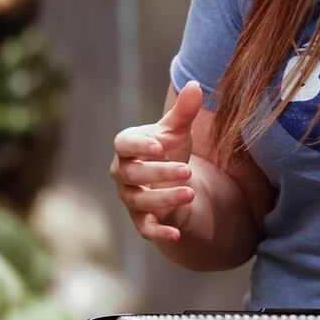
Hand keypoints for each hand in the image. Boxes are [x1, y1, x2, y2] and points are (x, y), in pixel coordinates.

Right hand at [109, 81, 202, 243]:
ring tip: (191, 192)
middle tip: (187, 171)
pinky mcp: (142, 218)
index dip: (139, 145)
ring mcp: (130, 197)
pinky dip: (158, 232)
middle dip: (159, 173)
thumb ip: (185, 111)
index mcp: (128, 146)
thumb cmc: (169, 148)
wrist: (170, 178)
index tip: (159, 146)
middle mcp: (123, 173)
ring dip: (164, 199)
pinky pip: (145, 228)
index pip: (123, 143)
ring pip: (140, 201)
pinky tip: (176, 234)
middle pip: (133, 174)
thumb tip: (196, 85)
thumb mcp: (178, 130)